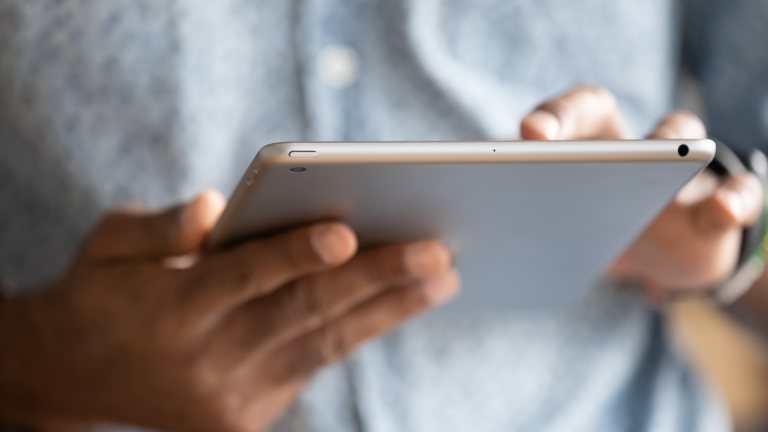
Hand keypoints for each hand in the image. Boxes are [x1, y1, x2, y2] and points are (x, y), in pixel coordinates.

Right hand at [0, 190, 458, 431]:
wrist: (74, 375)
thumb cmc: (101, 291)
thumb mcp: (108, 243)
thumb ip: (159, 225)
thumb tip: (215, 206)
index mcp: (170, 307)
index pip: (243, 277)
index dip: (293, 254)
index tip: (346, 233)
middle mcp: (205, 358)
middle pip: (301, 313)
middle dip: (375, 280)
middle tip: (437, 252)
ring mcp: (229, 397)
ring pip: (322, 347)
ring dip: (387, 311)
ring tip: (442, 280)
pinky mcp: (246, 419)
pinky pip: (311, 367)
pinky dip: (356, 332)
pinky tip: (398, 304)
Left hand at [520, 85, 762, 302]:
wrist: (662, 261)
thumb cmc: (595, 237)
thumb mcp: (559, 233)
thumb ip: (516, 225)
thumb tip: (448, 249)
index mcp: (577, 151)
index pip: (556, 118)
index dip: (543, 120)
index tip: (522, 136)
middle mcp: (619, 147)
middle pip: (601, 111)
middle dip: (571, 116)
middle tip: (539, 134)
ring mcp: (671, 173)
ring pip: (680, 135)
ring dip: (672, 143)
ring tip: (663, 155)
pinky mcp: (714, 208)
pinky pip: (736, 193)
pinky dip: (734, 199)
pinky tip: (723, 210)